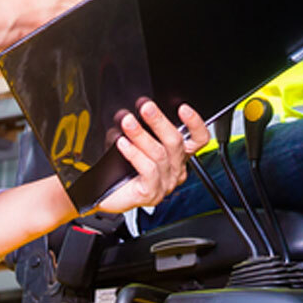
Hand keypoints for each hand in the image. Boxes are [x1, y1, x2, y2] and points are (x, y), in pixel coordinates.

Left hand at [94, 101, 208, 215]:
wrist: (104, 194)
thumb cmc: (121, 167)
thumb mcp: (132, 140)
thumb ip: (138, 127)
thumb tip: (130, 113)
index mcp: (178, 156)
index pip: (198, 140)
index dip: (195, 124)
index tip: (183, 108)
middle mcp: (175, 170)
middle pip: (175, 142)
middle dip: (159, 121)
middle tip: (145, 107)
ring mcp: (165, 184)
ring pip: (159, 154)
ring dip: (141, 135)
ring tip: (127, 122)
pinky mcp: (151, 194)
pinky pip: (147, 170)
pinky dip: (134, 154)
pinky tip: (122, 143)